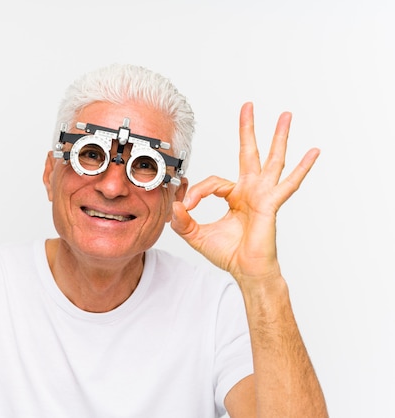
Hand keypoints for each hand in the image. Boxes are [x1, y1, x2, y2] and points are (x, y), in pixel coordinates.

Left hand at [171, 102, 319, 284]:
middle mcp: (251, 191)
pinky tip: (313, 151)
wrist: (246, 270)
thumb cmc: (229, 253)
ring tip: (285, 116)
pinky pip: (288, 183)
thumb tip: (173, 205)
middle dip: (247, 129)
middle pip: (248, 153)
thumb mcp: (196, 234)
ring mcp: (263, 195)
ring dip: (278, 137)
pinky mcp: (271, 204)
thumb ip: (182, 220)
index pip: (213, 182)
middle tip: (247, 106)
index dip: (197, 192)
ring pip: (272, 160)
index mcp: (235, 195)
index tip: (186, 205)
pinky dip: (302, 168)